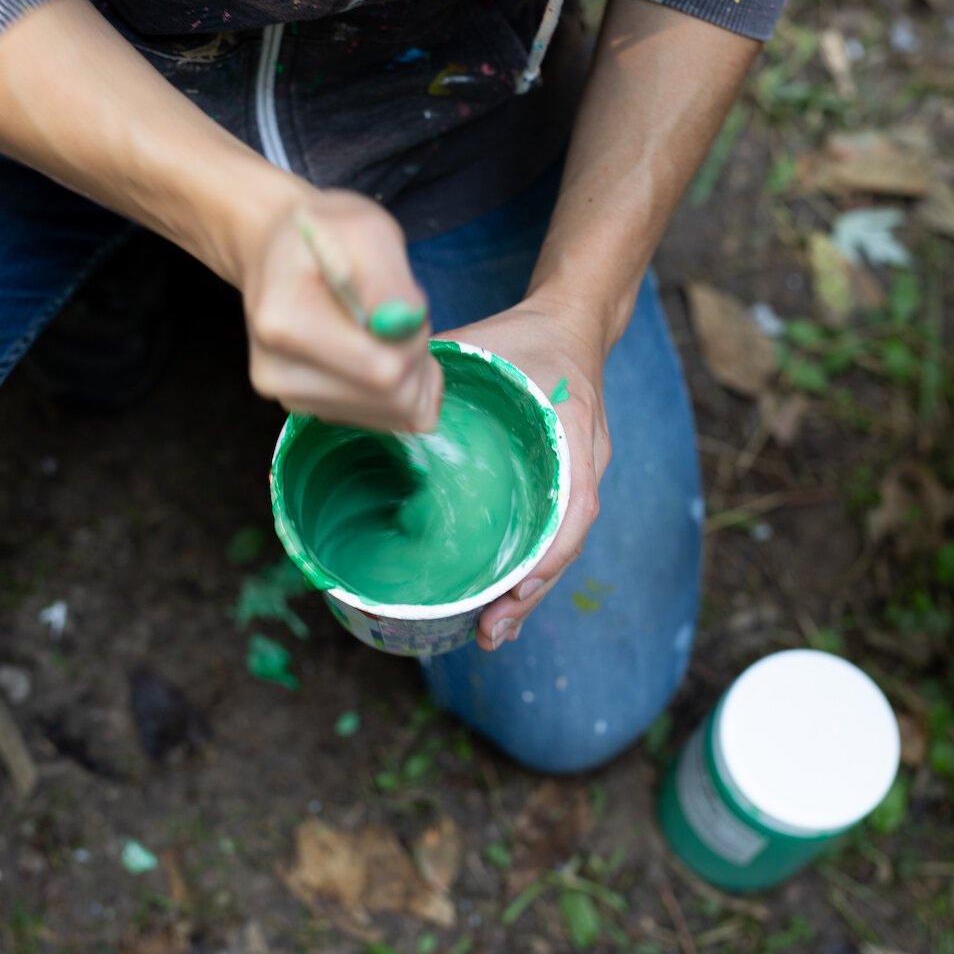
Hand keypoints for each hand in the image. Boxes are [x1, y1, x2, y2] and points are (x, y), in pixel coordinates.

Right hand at [240, 190, 442, 432]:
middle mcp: (277, 374)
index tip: (404, 302)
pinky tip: (379, 352)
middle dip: (415, 357)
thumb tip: (405, 326)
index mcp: (284, 324)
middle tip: (399, 314)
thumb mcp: (365, 230)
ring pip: (392, 415)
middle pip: (391, 400)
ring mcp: (291, 399)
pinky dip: (398, 390)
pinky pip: (383, 420)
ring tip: (384, 328)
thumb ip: (387, 279)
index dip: (413, 340)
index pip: (382, 370)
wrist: (277, 251)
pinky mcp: (309, 412)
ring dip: (409, 372)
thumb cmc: (324, 233)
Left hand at [439, 297, 611, 649]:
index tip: (518, 584)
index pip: (575, 500)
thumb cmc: (523, 336)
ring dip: (529, 591)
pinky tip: (500, 599)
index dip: (549, 549)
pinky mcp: (563, 484)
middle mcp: (584, 461)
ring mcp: (578, 476)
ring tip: (492, 632)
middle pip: (566, 540)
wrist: (572, 321)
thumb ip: (433, 370)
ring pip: (559, 545)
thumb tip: (370, 402)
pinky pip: (550, 533)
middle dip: (531, 591)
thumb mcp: (481, 345)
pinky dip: (528, 569)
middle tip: (492, 631)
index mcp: (571, 428)